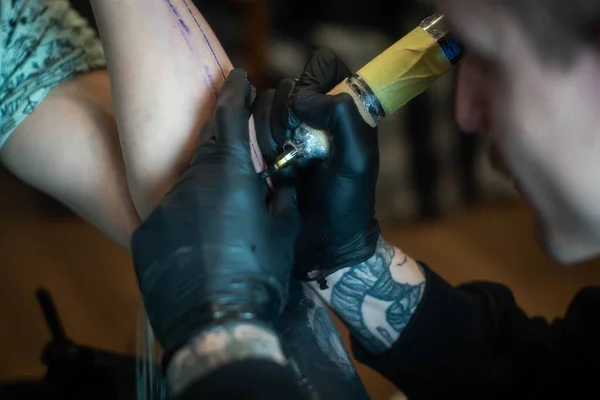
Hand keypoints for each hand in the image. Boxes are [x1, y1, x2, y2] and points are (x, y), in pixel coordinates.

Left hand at [131, 69, 299, 358]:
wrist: (217, 324)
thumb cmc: (259, 275)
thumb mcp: (283, 233)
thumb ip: (282, 199)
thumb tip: (280, 185)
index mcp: (226, 175)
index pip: (229, 119)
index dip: (236, 94)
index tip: (239, 78)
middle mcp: (188, 183)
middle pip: (206, 152)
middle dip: (222, 148)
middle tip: (238, 160)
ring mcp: (162, 209)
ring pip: (187, 188)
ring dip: (206, 194)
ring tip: (224, 222)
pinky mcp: (145, 235)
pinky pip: (169, 218)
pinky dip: (187, 222)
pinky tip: (201, 246)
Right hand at [255, 50, 380, 282]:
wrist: (322, 243)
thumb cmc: (347, 203)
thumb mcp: (356, 159)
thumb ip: (341, 117)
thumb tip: (303, 98)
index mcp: (343, 107)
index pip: (322, 64)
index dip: (312, 82)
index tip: (312, 113)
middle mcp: (314, 113)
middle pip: (285, 86)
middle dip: (287, 117)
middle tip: (298, 148)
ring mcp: (288, 130)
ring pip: (262, 107)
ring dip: (271, 135)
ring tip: (287, 164)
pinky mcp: (266, 148)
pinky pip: (248, 128)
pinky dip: (257, 147)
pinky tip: (273, 170)